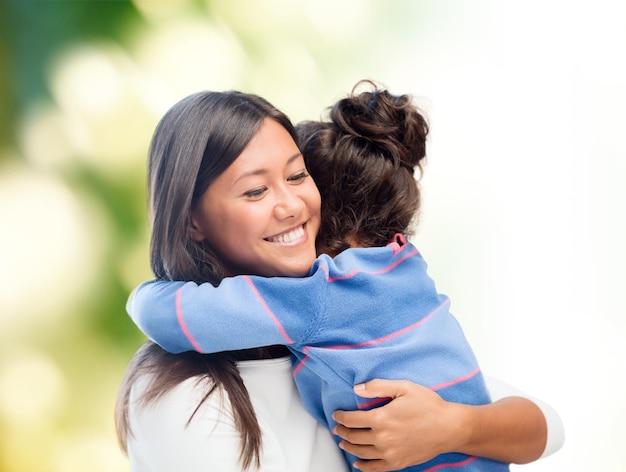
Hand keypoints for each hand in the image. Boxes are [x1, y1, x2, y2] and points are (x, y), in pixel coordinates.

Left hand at [332, 379, 466, 471]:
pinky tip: (358, 463)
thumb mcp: (404, 387)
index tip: (337, 414)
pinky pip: (375, 468)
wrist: (450, 427)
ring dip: (349, 447)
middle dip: (342, 431)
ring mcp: (389, 452)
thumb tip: (357, 389)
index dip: (340, 417)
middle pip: (353, 436)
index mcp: (381, 417)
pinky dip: (363, 466)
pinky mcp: (398, 463)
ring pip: (361, 452)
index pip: (351, 419)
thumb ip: (378, 386)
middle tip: (337, 428)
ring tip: (343, 442)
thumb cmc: (429, 405)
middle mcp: (382, 437)